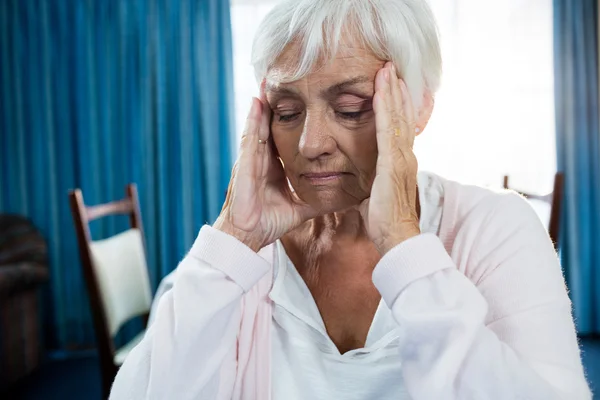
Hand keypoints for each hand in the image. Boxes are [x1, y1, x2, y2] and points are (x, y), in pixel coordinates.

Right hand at [214, 91, 317, 251]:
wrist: (247, 237)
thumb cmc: (267, 223)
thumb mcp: (299, 207)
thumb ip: (316, 200)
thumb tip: (341, 199)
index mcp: (272, 167)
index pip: (282, 136)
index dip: (290, 118)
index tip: (301, 100)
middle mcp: (260, 159)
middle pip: (268, 124)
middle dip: (274, 104)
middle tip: (283, 78)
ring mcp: (250, 159)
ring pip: (258, 125)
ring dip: (262, 103)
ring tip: (269, 81)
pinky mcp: (244, 165)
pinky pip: (250, 138)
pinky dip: (252, 119)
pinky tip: (257, 102)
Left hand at [358, 62, 420, 254]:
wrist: (396, 238)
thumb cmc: (385, 220)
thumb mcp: (375, 195)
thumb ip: (371, 183)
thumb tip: (361, 183)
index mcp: (399, 162)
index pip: (397, 128)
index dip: (394, 106)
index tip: (389, 86)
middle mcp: (405, 156)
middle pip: (401, 117)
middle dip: (396, 92)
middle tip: (391, 68)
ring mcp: (401, 159)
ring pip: (397, 118)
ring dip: (392, 93)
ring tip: (388, 71)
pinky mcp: (393, 164)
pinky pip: (388, 131)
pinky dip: (386, 110)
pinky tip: (382, 93)